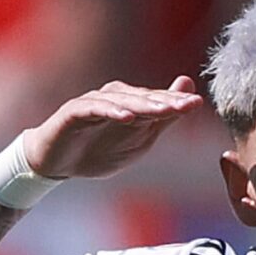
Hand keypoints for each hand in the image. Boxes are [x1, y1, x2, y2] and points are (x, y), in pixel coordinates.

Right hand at [22, 76, 203, 178]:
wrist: (57, 162)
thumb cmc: (99, 150)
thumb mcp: (139, 140)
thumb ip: (163, 119)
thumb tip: (190, 92)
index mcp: (131, 103)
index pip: (157, 100)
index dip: (177, 102)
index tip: (198, 104)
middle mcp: (113, 97)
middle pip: (143, 97)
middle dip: (166, 101)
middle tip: (188, 104)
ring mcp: (93, 103)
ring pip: (122, 100)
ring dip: (144, 104)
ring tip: (164, 110)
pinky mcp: (73, 112)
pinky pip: (93, 109)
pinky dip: (110, 111)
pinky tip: (126, 117)